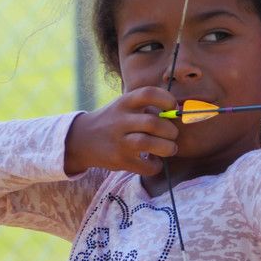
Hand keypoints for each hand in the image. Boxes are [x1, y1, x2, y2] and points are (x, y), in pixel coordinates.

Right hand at [64, 86, 178, 175]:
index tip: (172, 108)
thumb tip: (179, 112)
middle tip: (172, 135)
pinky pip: (145, 166)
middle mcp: (120, 120)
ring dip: (167, 148)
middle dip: (171, 131)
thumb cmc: (114, 121)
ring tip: (170, 148)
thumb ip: (148, 107)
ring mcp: (118, 141)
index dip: (166, 100)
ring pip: (148, 143)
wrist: (82, 140)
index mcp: (124, 103)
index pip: (148, 94)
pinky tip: (154, 161)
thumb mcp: (125, 106)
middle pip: (153, 123)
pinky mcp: (119, 161)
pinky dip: (156, 166)